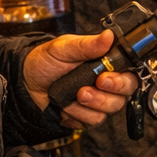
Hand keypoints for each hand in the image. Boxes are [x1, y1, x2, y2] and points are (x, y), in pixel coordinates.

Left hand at [24, 30, 139, 128]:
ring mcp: (98, 100)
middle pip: (124, 95)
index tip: (105, 78)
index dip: (121, 80)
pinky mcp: (88, 115)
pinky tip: (68, 105)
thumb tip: (108, 36)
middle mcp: (107, 82)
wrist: (26, 82)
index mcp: (106, 63)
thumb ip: (87, 44)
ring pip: (109, 110)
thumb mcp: (64, 47)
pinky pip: (93, 121)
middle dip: (107, 94)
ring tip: (75, 95)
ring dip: (91, 104)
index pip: (129, 73)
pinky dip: (79, 114)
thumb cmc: (45, 61)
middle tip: (89, 88)